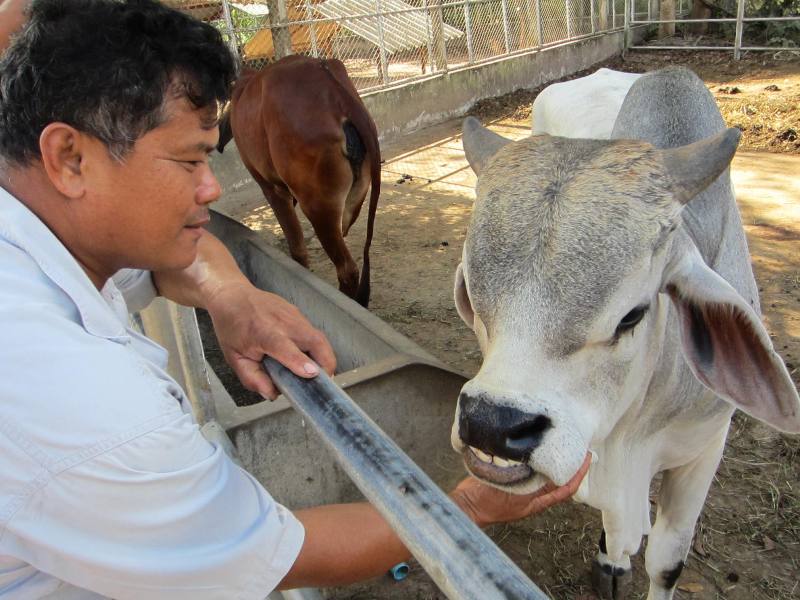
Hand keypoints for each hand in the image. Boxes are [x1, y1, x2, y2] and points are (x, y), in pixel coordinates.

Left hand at [205, 282, 335, 399]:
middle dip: (326, 362)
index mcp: (264, 333)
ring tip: (320, 374)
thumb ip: (252, 378)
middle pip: (315, 341)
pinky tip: (309, 358)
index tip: (312, 374)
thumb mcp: (234, 357)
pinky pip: (313, 334)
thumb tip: (272, 394)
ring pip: (319, 338)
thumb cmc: (232, 325)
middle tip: (325, 382)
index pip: (286, 348)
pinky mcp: (299, 315)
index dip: (300, 362)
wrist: (233, 296)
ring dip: (324, 357)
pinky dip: (317, 348)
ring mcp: (294, 316)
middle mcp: (283, 323)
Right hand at [450, 453, 590, 527]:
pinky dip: (533, 455)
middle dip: (568, 462)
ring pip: (542, 470)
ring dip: (551, 457)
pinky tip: (533, 443)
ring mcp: (521, 485)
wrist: (467, 504)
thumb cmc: (489, 503)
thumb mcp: (517, 494)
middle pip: (557, 477)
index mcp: (538, 501)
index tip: (588, 457)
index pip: (566, 487)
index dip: (579, 473)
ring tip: (559, 439)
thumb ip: (535, 484)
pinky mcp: (508, 476)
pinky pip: (526, 465)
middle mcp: (532, 493)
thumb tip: (553, 471)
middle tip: (578, 443)